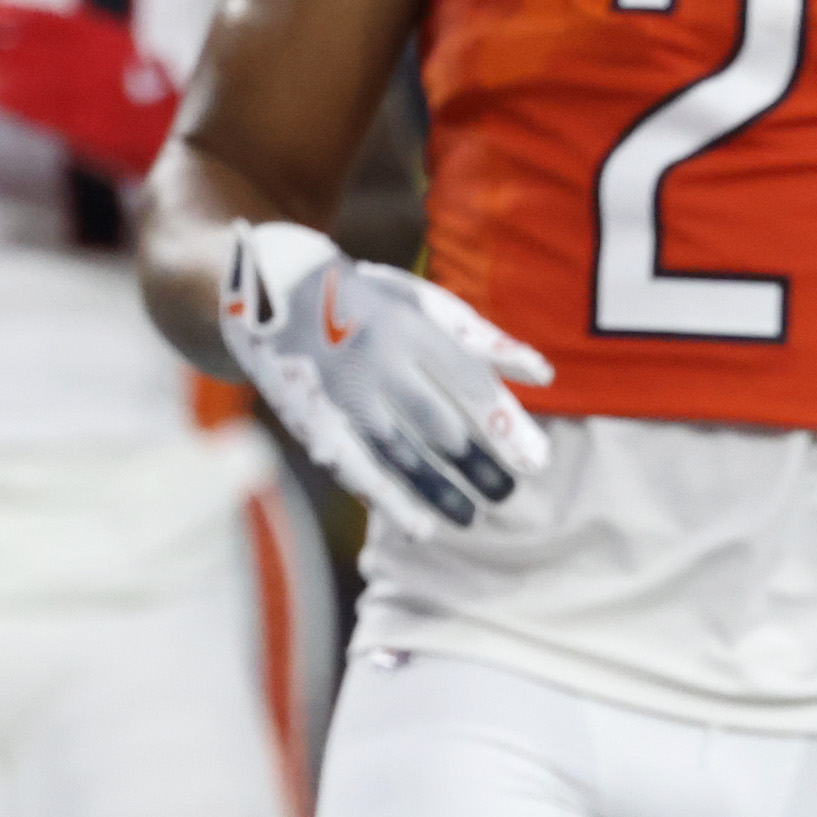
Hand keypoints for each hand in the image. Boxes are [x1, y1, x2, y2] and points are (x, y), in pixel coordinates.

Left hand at [0, 0, 176, 181]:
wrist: (215, 152)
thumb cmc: (169, 120)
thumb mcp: (139, 76)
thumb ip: (94, 63)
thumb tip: (40, 70)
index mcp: (112, 45)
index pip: (51, 21)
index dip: (6, 12)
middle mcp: (107, 65)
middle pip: (35, 47)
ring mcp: (107, 96)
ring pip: (36, 78)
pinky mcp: (107, 131)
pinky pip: (55, 115)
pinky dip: (20, 106)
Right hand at [219, 219, 552, 534]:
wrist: (272, 290)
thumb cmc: (370, 301)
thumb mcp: (424, 304)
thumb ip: (484, 341)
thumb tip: (544, 375)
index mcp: (409, 327)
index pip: (468, 384)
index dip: (504, 426)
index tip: (536, 461)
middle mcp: (375, 360)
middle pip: (437, 423)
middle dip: (476, 464)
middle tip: (507, 494)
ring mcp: (342, 394)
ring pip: (398, 454)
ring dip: (438, 492)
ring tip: (470, 516)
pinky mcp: (315, 420)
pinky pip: (356, 469)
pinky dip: (389, 500)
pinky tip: (419, 526)